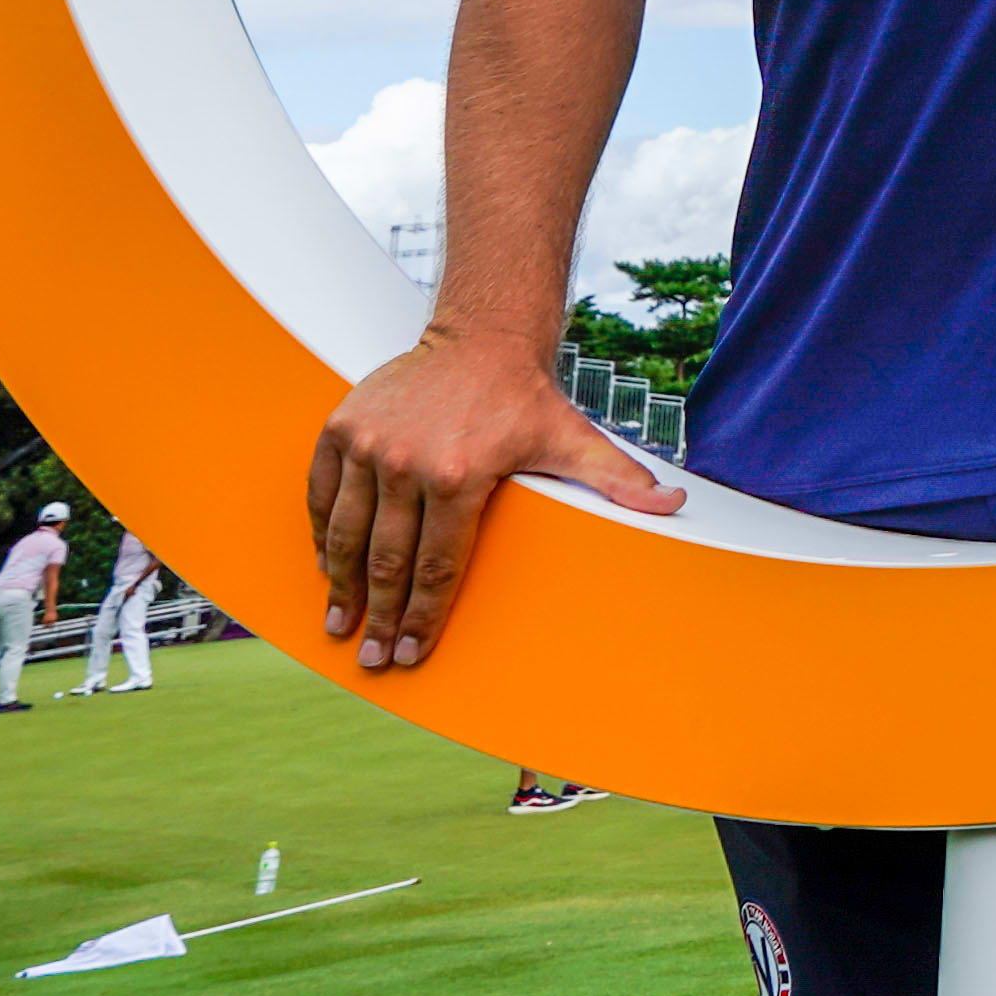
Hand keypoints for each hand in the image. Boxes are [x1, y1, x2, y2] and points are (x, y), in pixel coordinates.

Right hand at [307, 326, 682, 671]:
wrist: (481, 335)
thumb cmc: (526, 397)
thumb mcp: (575, 437)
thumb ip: (619, 478)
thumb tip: (675, 504)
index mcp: (461, 475)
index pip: (438, 566)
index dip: (424, 617)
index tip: (412, 654)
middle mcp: (408, 462)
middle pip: (388, 560)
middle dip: (380, 618)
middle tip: (373, 660)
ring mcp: (369, 445)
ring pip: (346, 533)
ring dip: (340, 587)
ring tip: (339, 628)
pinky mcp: (341, 429)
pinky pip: (320, 495)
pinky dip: (321, 534)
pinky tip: (326, 567)